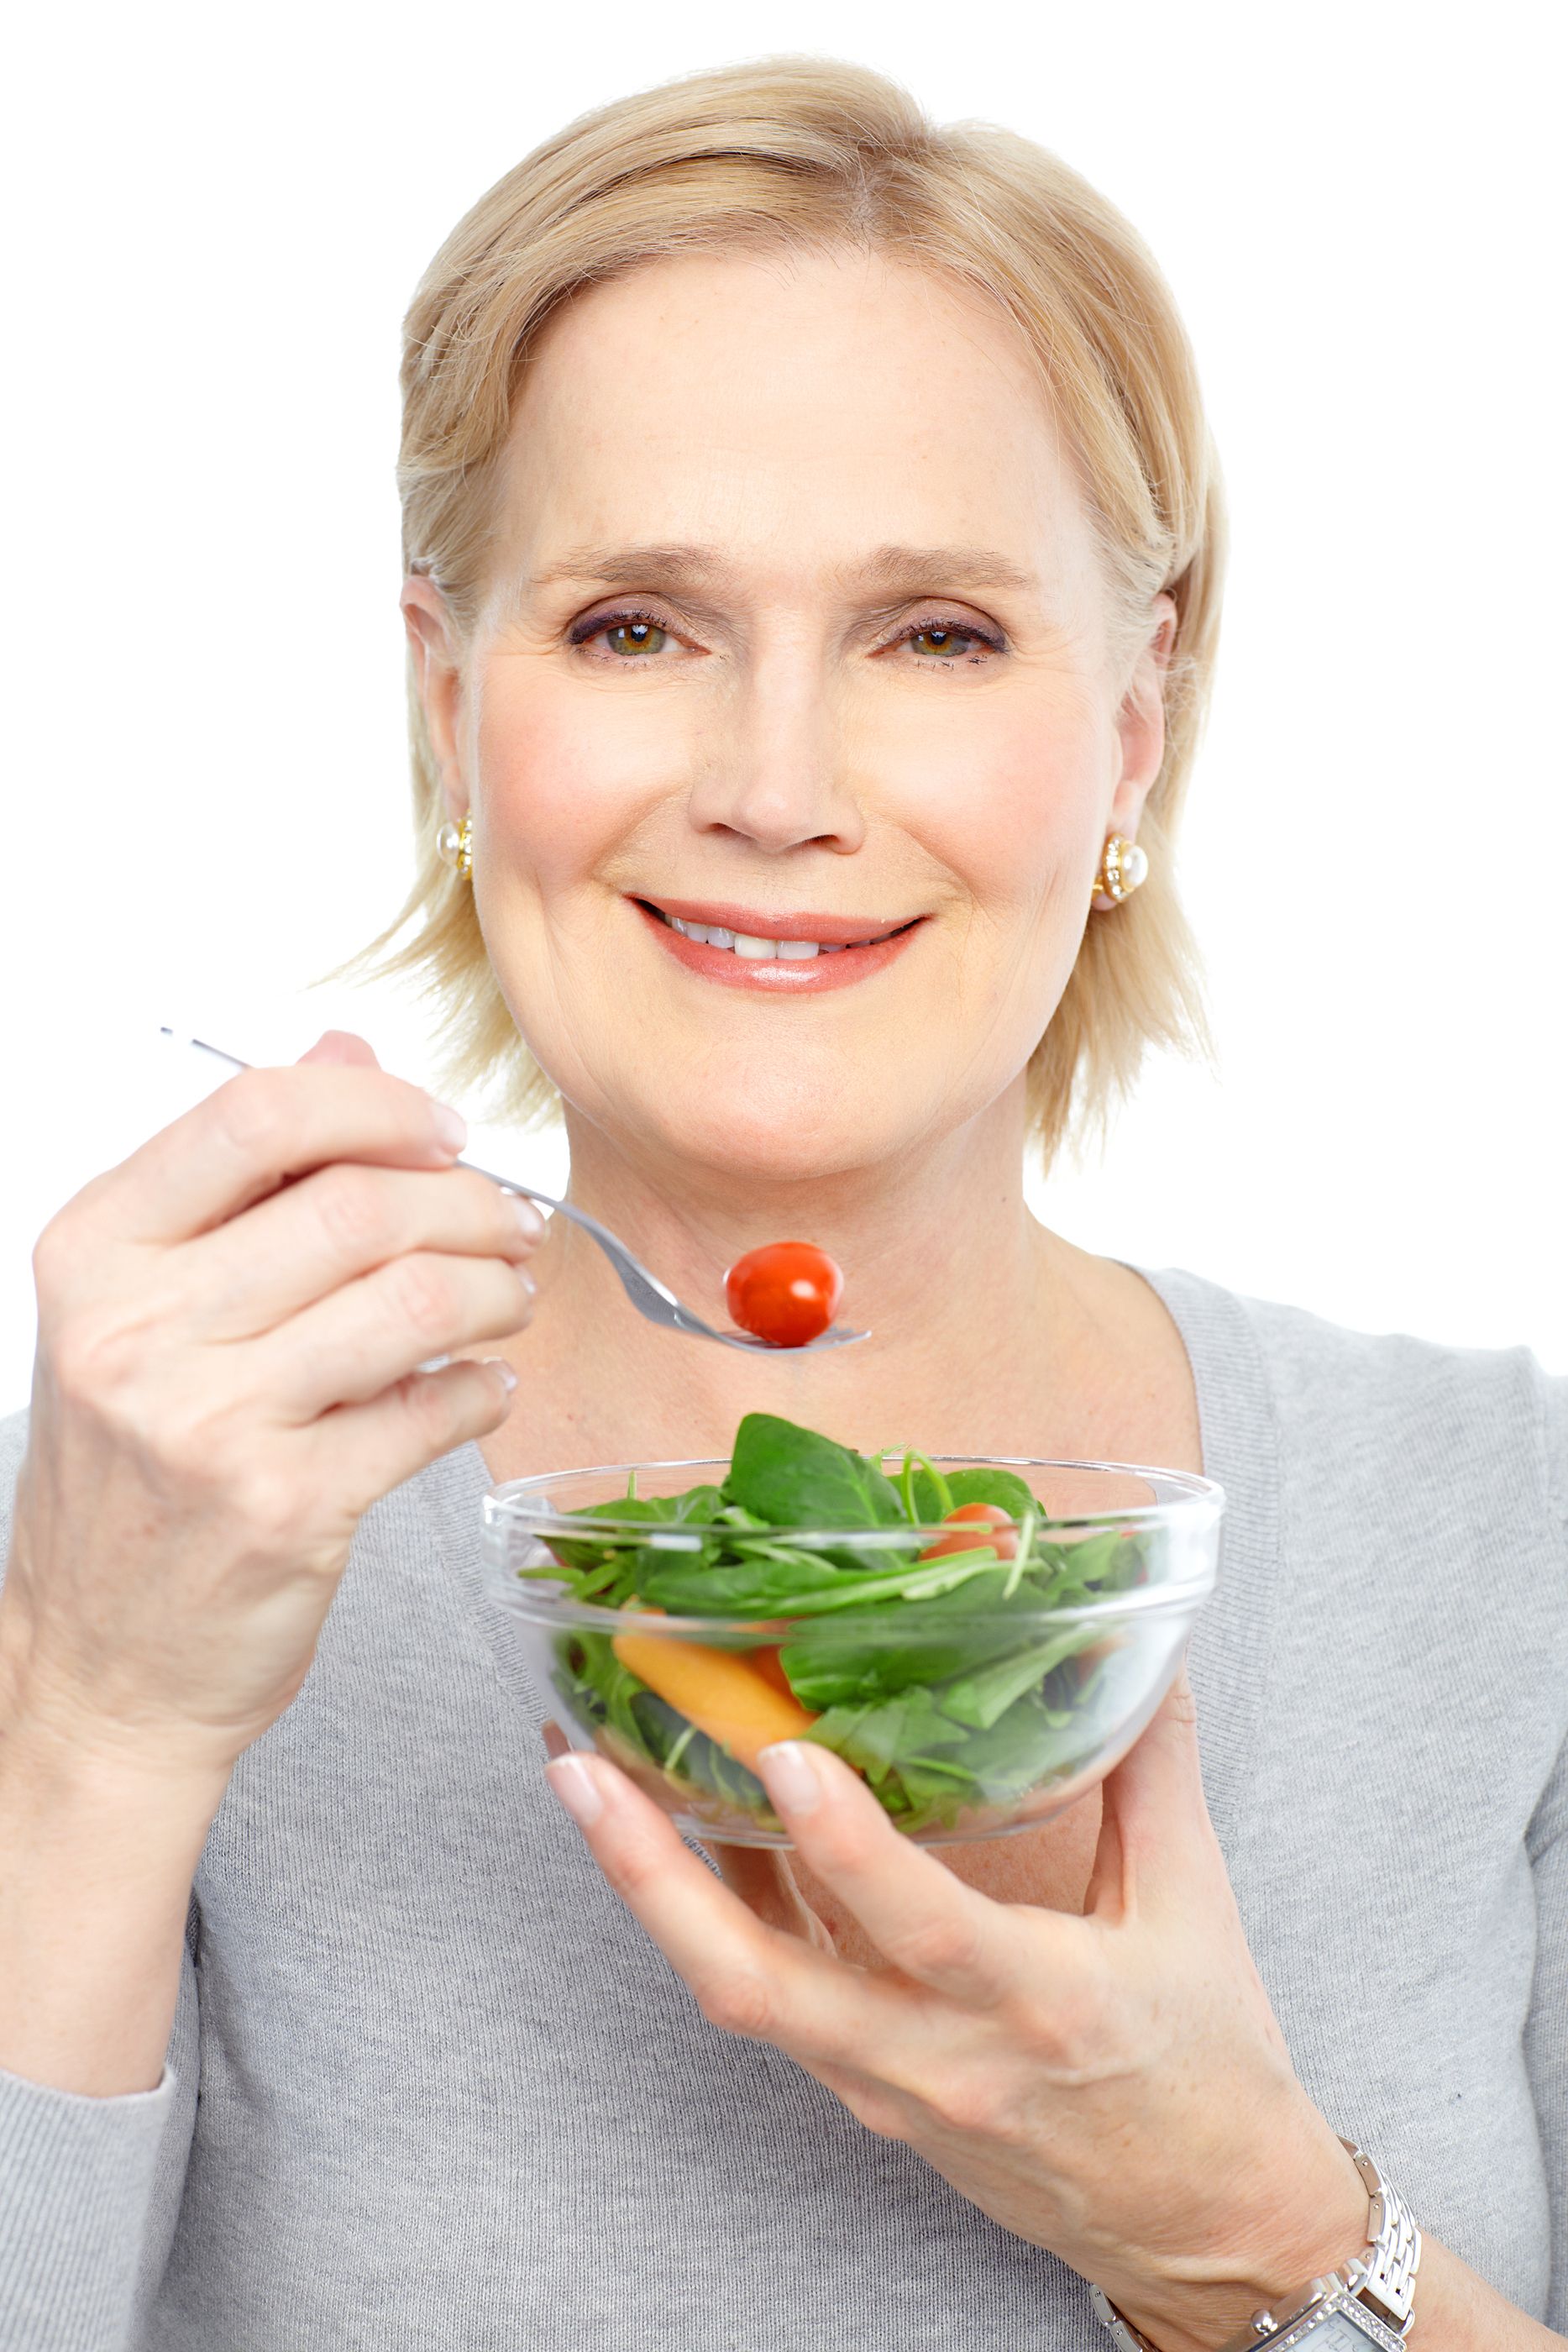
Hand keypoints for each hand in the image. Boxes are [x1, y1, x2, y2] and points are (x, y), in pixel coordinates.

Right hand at [3, 1031, 542, 1787]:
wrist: (100, 1666)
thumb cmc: (134, 1478)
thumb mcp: (146, 1309)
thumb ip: (245, 1175)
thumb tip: (346, 1050)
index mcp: (97, 1252)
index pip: (255, 1113)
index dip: (379, 1107)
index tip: (445, 1132)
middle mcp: (137, 1330)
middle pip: (357, 1204)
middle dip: (469, 1204)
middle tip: (509, 1224)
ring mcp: (210, 1423)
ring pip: (412, 1302)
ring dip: (495, 1290)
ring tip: (509, 1298)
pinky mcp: (287, 1507)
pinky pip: (431, 1412)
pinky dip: (484, 1389)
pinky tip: (484, 1385)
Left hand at [545, 1673, 1368, 2351]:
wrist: (1203, 2223)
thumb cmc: (1205, 2066)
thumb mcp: (1194, 1906)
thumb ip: (1152, 1765)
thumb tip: (1144, 1645)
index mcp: (1040, 2002)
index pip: (925, 1930)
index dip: (847, 1848)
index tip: (785, 1756)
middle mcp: (941, 2055)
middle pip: (761, 1987)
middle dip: (655, 1880)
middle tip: (580, 1772)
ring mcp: (885, 2083)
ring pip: (742, 1994)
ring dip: (654, 1889)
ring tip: (587, 1778)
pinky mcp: (863, 2091)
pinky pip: (771, 1993)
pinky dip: (717, 1907)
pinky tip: (674, 1824)